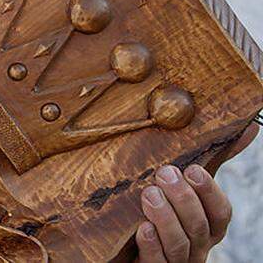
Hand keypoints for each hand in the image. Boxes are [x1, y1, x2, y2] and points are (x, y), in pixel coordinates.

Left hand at [135, 124, 257, 261]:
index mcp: (207, 226)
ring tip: (149, 193)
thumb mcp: (186, 188)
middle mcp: (196, 245)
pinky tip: (142, 228)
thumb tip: (248, 126)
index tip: (194, 169)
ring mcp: (175, 260)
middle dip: (184, 199)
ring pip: (179, 245)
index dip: (209, 192)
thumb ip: (213, 161)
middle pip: (199, 227)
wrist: (126, 250)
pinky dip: (151, 245)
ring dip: (166, 217)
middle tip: (165, 173)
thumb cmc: (166, 210)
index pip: (220, 213)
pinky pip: (156, 262)